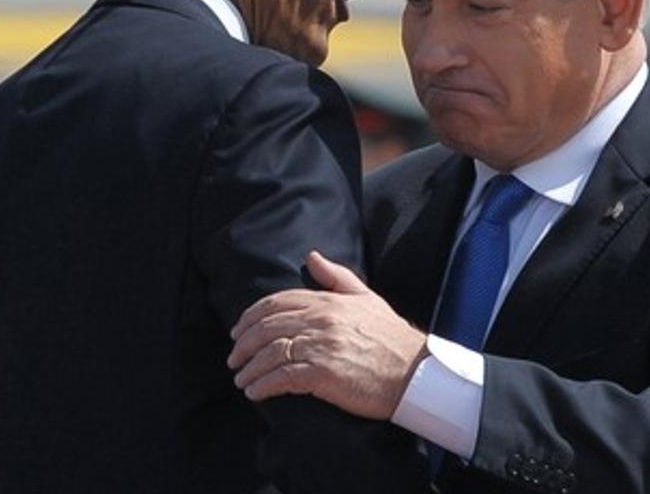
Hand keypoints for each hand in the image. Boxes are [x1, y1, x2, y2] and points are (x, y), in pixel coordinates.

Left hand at [228, 251, 427, 419]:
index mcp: (328, 301)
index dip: (251, 317)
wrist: (415, 373)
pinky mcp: (323, 374)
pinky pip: (282, 378)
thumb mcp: (367, 298)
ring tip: (242, 379)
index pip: (276, 302)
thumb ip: (336, 277)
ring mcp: (321, 346)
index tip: (238, 331)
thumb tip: (312, 256)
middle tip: (234, 358)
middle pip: (266, 327)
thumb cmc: (392, 338)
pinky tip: (256, 393)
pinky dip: (263, 386)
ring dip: (249, 368)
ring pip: (270, 353)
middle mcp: (321, 320)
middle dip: (243, 344)